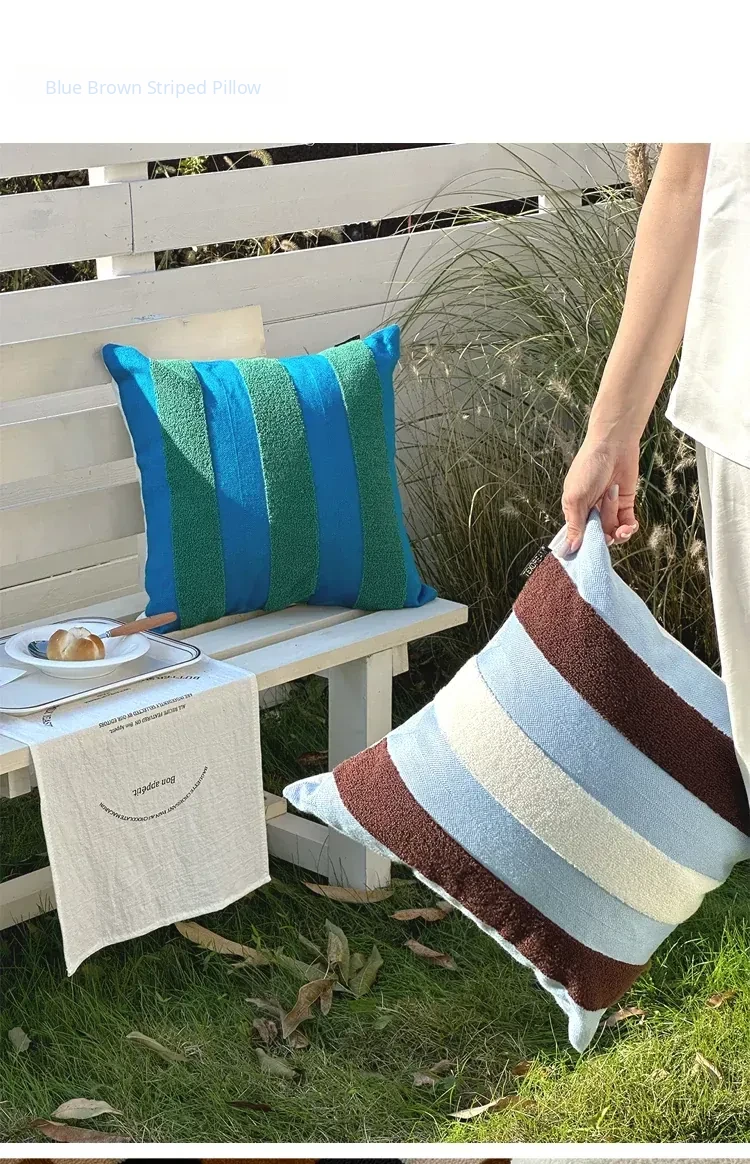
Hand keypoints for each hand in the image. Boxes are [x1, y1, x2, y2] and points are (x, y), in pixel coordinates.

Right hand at [562, 434, 639, 553]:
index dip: (585, 546)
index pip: (577, 537)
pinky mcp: (624, 504)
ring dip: (617, 526)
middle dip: (604, 536)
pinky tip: (630, 525)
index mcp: (574, 510)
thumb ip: (575, 524)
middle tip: (608, 532)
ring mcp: (608, 508)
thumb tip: (570, 547)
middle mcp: (590, 511)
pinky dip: (629, 527)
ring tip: (616, 508)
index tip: (591, 551)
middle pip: (597, 537)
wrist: (614, 445)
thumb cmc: (589, 465)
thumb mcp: (576, 497)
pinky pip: (627, 524)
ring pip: (613, 531)